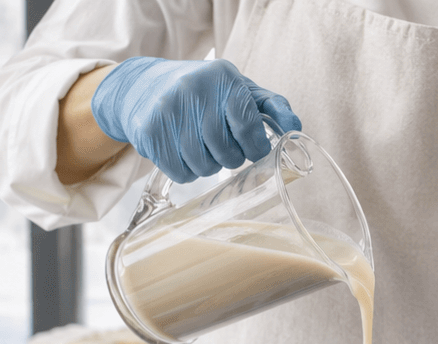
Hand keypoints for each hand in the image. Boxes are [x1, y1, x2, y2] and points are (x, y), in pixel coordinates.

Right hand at [90, 57, 300, 183]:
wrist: (141, 85)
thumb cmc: (203, 91)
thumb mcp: (239, 88)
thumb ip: (272, 107)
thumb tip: (296, 128)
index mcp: (222, 78)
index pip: (248, 126)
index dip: (255, 148)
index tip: (253, 150)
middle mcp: (194, 90)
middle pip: (226, 153)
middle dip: (230, 158)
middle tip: (223, 148)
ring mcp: (168, 111)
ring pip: (204, 167)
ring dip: (208, 167)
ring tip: (202, 149)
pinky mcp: (149, 131)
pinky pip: (180, 172)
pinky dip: (186, 172)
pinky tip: (182, 153)